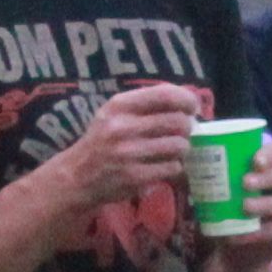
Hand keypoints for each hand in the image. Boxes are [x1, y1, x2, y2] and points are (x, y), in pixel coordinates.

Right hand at [56, 82, 203, 223]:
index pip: (164, 94)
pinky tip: (162, 167)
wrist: (78, 176)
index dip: (187, 99)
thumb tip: (189, 100)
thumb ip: (145, 105)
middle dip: (187, 128)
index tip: (193, 107)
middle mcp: (123, 126)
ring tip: (170, 151)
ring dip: (181, 150)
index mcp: (119, 105)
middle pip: (178, 121)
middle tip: (182, 133)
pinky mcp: (135, 176)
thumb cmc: (103, 141)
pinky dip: (173, 168)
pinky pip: (173, 168)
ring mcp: (129, 153)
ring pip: (179, 146)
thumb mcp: (114, 114)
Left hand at [209, 133, 271, 270]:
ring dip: (265, 203)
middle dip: (268, 177)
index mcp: (271, 168)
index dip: (270, 153)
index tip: (254, 160)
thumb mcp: (215, 190)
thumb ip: (203, 174)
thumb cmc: (228, 209)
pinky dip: (260, 233)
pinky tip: (240, 235)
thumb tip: (179, 159)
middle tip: (244, 182)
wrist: (236, 247)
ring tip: (244, 206)